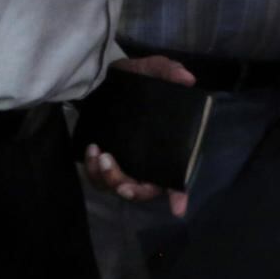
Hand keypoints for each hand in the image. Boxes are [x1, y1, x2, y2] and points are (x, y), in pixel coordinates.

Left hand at [82, 55, 194, 214]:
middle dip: (133, 190)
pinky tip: (92, 150)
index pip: (177, 174)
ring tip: (100, 154)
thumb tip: (187, 78)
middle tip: (122, 182)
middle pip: (145, 190)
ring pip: (119, 187)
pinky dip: (94, 171)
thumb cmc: (132, 79)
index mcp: (165, 145)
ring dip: (109, 179)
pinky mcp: (104, 162)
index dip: (179, 193)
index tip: (178, 208)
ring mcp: (125, 162)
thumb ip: (168, 71)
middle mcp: (147, 159)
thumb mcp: (151, 69)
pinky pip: (98, 178)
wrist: (100, 78)